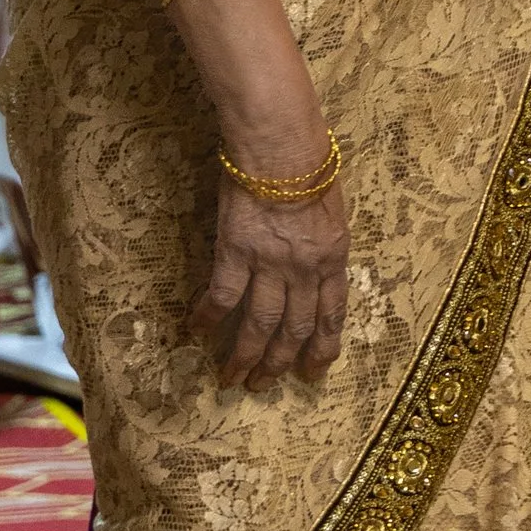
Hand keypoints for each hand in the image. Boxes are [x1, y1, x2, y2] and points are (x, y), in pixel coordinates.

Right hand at [186, 172, 348, 385]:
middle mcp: (304, 269)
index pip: (331, 315)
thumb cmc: (311, 165)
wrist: (281, 144)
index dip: (322, 348)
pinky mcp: (235, 252)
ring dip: (245, 355)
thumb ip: (326, 246)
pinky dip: (209, 317)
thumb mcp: (333, 210)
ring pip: (259, 324)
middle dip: (279, 363)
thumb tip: (319, 269)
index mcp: (333, 258)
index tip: (314, 373)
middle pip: (293, 328)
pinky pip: (222, 295)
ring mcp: (270, 263)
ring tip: (232, 378)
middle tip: (264, 386)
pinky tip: (197, 331)